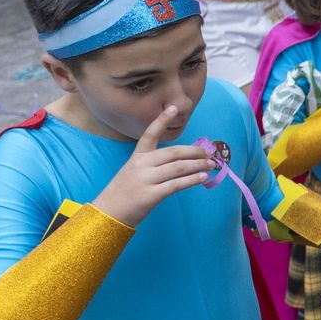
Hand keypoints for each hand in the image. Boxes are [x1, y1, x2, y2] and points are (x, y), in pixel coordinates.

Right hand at [91, 106, 213, 226]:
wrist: (109, 212)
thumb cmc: (126, 191)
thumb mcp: (135, 171)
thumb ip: (155, 164)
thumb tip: (185, 161)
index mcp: (138, 156)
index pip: (150, 133)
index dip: (162, 120)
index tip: (174, 107)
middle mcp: (142, 164)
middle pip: (174, 152)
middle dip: (194, 151)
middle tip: (208, 153)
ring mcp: (146, 179)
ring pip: (179, 167)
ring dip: (199, 165)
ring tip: (211, 165)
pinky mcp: (151, 194)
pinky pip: (177, 184)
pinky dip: (192, 180)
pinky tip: (203, 177)